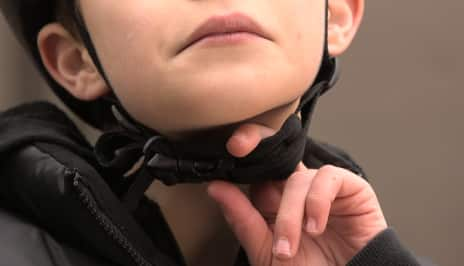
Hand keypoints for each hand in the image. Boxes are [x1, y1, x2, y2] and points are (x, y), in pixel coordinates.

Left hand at [207, 123, 387, 265]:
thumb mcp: (267, 252)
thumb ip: (243, 220)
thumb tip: (215, 187)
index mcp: (276, 203)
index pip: (256, 168)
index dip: (244, 151)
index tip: (229, 145)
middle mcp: (298, 191)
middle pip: (274, 155)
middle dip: (255, 141)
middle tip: (238, 146)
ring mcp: (324, 188)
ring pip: (297, 179)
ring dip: (289, 214)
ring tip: (288, 248)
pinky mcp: (352, 189)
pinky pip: (328, 178)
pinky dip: (317, 202)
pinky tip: (316, 227)